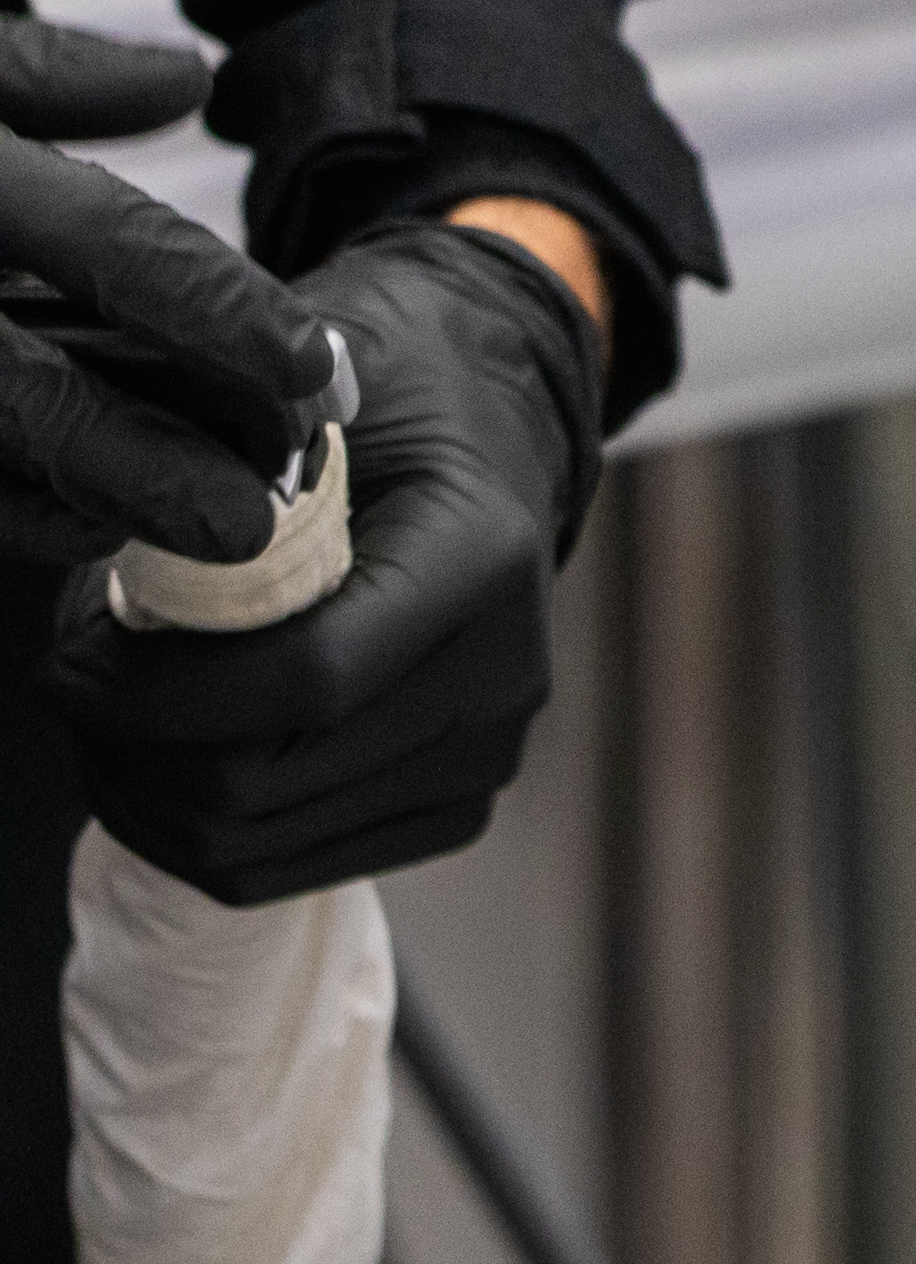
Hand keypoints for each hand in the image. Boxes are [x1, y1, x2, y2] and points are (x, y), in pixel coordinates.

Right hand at [0, 19, 325, 575]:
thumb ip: (47, 77)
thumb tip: (185, 79)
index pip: (105, 243)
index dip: (217, 308)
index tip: (309, 368)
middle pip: (31, 386)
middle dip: (144, 456)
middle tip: (252, 512)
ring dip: (82, 496)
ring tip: (194, 531)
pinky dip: (8, 506)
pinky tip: (85, 523)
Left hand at [47, 222, 599, 902]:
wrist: (492, 432)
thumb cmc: (389, 398)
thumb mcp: (309, 398)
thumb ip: (232, 473)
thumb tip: (124, 559)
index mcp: (482, 563)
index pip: (306, 678)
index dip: (159, 690)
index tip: (65, 659)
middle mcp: (503, 676)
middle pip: (265, 780)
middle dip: (129, 742)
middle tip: (72, 673)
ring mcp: (485, 754)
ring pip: (256, 841)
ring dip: (145, 789)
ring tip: (108, 711)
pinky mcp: (455, 801)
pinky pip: (285, 865)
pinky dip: (192, 827)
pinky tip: (161, 754)